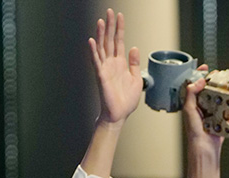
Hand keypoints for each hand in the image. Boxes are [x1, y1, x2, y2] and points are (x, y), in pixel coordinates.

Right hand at [88, 9, 142, 124]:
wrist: (119, 115)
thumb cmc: (126, 101)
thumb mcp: (136, 79)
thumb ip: (134, 63)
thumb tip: (134, 48)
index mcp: (120, 64)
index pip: (119, 41)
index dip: (119, 28)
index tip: (120, 16)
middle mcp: (111, 64)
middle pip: (109, 40)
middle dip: (110, 26)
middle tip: (110, 12)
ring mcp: (105, 69)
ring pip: (102, 48)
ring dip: (101, 34)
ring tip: (101, 21)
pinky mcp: (101, 76)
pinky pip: (96, 61)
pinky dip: (93, 51)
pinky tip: (92, 41)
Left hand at [182, 69, 222, 150]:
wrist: (205, 146)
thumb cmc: (194, 132)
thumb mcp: (189, 109)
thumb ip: (191, 93)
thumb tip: (199, 81)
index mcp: (193, 104)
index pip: (196, 86)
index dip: (200, 76)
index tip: (205, 68)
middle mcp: (203, 106)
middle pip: (209, 89)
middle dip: (214, 81)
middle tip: (220, 75)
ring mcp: (213, 112)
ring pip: (219, 97)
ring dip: (224, 91)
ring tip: (228, 84)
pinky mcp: (221, 118)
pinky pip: (227, 107)